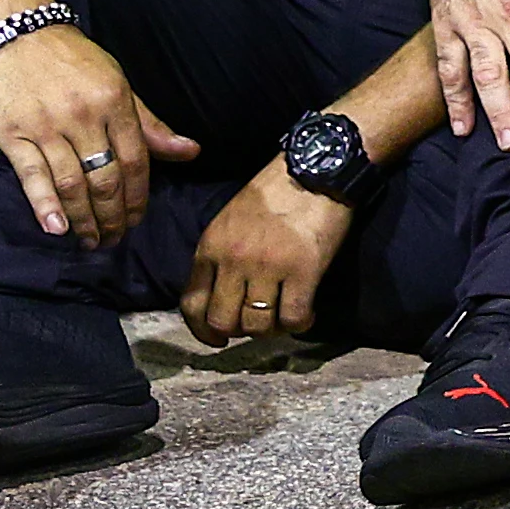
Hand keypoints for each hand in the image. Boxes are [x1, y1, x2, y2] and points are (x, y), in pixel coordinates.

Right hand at [0, 25, 198, 248]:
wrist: (20, 35)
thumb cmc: (75, 63)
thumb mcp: (120, 85)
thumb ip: (150, 125)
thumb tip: (190, 152)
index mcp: (115, 102)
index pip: (135, 160)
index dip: (138, 196)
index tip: (137, 220)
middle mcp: (84, 116)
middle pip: (105, 178)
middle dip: (113, 215)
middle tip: (114, 239)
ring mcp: (47, 126)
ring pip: (72, 182)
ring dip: (84, 218)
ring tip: (90, 241)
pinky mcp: (13, 134)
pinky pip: (32, 175)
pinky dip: (45, 205)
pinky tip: (57, 228)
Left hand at [182, 170, 346, 349]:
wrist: (317, 169)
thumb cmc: (274, 193)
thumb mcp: (229, 221)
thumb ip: (220, 257)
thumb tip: (223, 297)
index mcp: (211, 248)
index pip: (192, 304)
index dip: (202, 331)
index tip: (218, 339)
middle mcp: (234, 261)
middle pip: (223, 321)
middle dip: (239, 331)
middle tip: (258, 325)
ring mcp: (268, 267)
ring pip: (258, 325)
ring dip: (272, 330)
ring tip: (284, 317)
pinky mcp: (304, 270)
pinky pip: (294, 317)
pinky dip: (300, 324)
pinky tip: (307, 314)